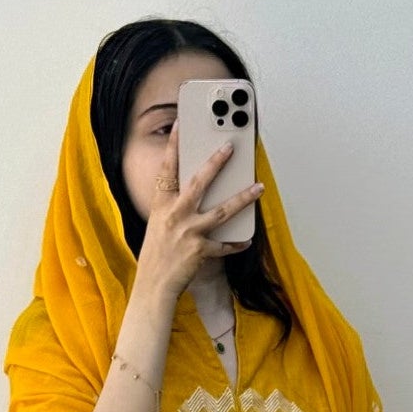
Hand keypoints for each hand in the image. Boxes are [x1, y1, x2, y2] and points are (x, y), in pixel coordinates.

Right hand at [135, 120, 262, 301]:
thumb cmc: (156, 256)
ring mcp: (188, 232)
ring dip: (243, 198)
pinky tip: (246, 240)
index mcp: (161, 205)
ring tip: (259, 187)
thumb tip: (195, 193)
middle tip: (230, 147)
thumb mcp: (158, 224)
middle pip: (199, 183)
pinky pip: (224, 245)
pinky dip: (236, 243)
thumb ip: (174, 207)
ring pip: (222, 211)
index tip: (179, 125)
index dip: (173, 146)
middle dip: (216, 163)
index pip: (167, 169)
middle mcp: (174, 215)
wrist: (153, 286)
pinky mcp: (200, 251)